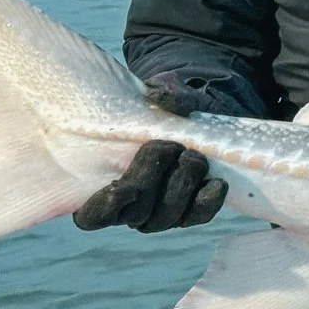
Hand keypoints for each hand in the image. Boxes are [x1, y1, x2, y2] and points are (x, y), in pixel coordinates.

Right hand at [72, 73, 231, 233]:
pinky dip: (208, 201)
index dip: (102, 209)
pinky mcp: (191, 210)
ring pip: (166, 218)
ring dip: (181, 186)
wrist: (197, 115)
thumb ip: (159, 91)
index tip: (119, 189)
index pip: (93, 216)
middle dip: (151, 179)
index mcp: (102, 184)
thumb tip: (160, 96)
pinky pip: (198, 215)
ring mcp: (161, 213)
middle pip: (135, 214)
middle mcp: (130, 207)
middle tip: (170, 147)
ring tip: (192, 157)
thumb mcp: (158, 92)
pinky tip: (216, 183)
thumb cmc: (162, 107)